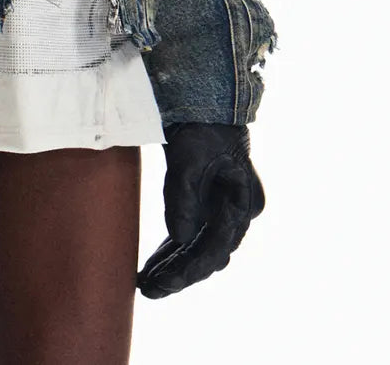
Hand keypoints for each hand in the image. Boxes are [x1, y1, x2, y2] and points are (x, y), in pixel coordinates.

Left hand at [136, 121, 264, 298]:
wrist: (204, 99)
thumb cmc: (200, 125)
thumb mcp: (189, 157)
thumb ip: (183, 198)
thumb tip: (180, 238)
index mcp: (243, 203)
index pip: (216, 248)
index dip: (189, 270)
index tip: (162, 284)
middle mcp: (238, 212)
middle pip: (209, 255)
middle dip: (179, 274)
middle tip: (147, 289)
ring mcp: (224, 209)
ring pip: (200, 249)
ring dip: (175, 266)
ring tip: (146, 284)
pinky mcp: (208, 203)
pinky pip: (192, 235)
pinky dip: (175, 250)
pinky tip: (156, 265)